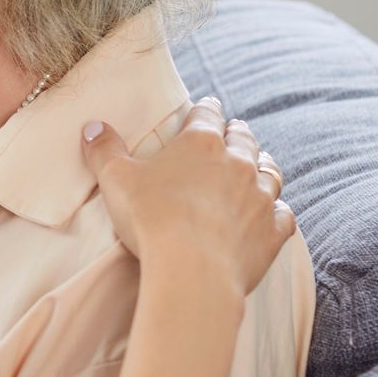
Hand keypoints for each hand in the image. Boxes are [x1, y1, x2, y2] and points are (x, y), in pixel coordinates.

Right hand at [80, 98, 295, 305]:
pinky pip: (284, 214)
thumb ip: (104, 150)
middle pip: (243, 139)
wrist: (192, 269)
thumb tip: (93, 127)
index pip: (206, 115)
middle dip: (237, 133)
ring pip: (270, 172)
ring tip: (258, 165)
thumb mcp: (115, 180)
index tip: (205, 106)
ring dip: (263, 166)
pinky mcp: (272, 230)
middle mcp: (238, 163)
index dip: (205, 109)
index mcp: (201, 143)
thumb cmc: (150, 219)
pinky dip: (279, 210)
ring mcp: (260, 196)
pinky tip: (274, 211)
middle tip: (233, 131)